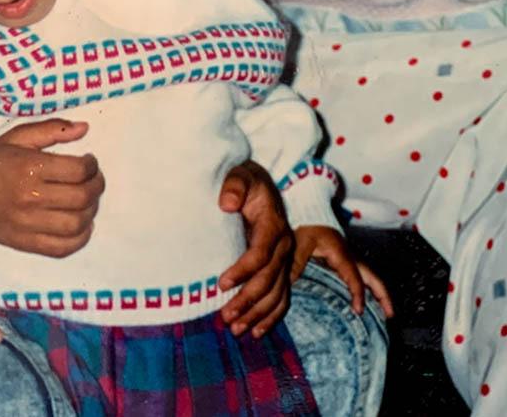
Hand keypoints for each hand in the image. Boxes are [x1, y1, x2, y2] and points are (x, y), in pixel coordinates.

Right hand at [0, 119, 105, 255]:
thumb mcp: (16, 138)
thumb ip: (51, 129)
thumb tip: (84, 128)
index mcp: (31, 167)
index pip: (79, 170)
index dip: (92, 165)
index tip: (90, 162)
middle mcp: (31, 196)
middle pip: (82, 197)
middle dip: (97, 186)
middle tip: (93, 180)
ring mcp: (29, 223)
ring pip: (77, 224)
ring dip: (91, 211)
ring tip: (87, 201)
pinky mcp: (26, 243)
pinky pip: (62, 248)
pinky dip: (80, 238)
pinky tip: (81, 225)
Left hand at [217, 161, 294, 337]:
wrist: (260, 184)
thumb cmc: (246, 181)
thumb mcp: (240, 175)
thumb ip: (234, 186)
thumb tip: (227, 204)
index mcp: (273, 225)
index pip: (260, 254)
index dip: (242, 271)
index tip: (220, 284)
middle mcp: (284, 245)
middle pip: (269, 279)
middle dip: (247, 300)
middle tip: (225, 317)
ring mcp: (285, 259)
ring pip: (277, 293)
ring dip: (257, 314)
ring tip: (236, 328)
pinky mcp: (282, 268)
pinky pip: (282, 296)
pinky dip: (271, 316)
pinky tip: (256, 331)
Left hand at [291, 225, 394, 318]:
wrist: (310, 209)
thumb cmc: (306, 223)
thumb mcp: (300, 242)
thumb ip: (296, 262)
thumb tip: (289, 284)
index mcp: (341, 253)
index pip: (355, 277)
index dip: (358, 294)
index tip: (359, 311)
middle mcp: (350, 256)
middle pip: (373, 277)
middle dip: (384, 296)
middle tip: (391, 315)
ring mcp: (349, 257)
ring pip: (370, 277)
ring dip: (379, 293)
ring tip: (386, 313)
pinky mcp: (344, 259)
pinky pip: (361, 276)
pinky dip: (368, 288)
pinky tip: (366, 300)